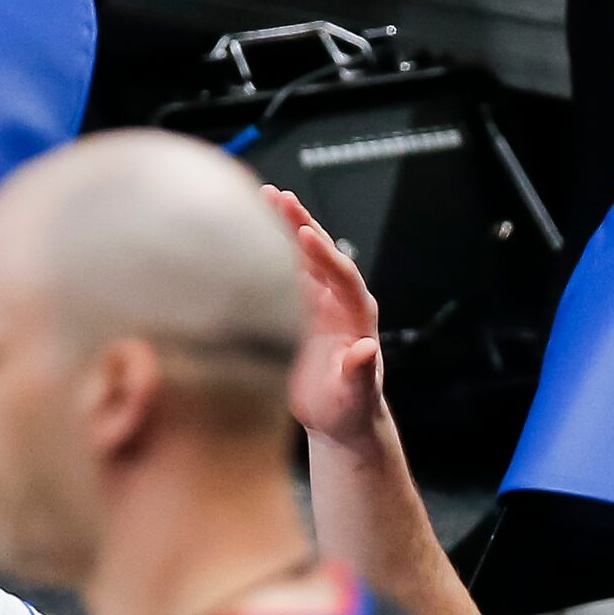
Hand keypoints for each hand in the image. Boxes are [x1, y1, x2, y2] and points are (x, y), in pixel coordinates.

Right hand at [262, 185, 386, 449]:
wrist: (339, 418)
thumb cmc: (350, 410)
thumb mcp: (356, 397)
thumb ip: (360, 374)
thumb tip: (367, 349)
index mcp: (358, 316)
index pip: (345, 277)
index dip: (325, 255)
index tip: (304, 235)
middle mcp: (338, 300)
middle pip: (321, 254)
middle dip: (300, 223)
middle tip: (278, 197)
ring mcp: (317, 300)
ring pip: (299, 256)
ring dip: (282, 226)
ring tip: (262, 196)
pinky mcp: (296, 307)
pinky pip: (282, 272)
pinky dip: (267, 250)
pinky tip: (247, 231)